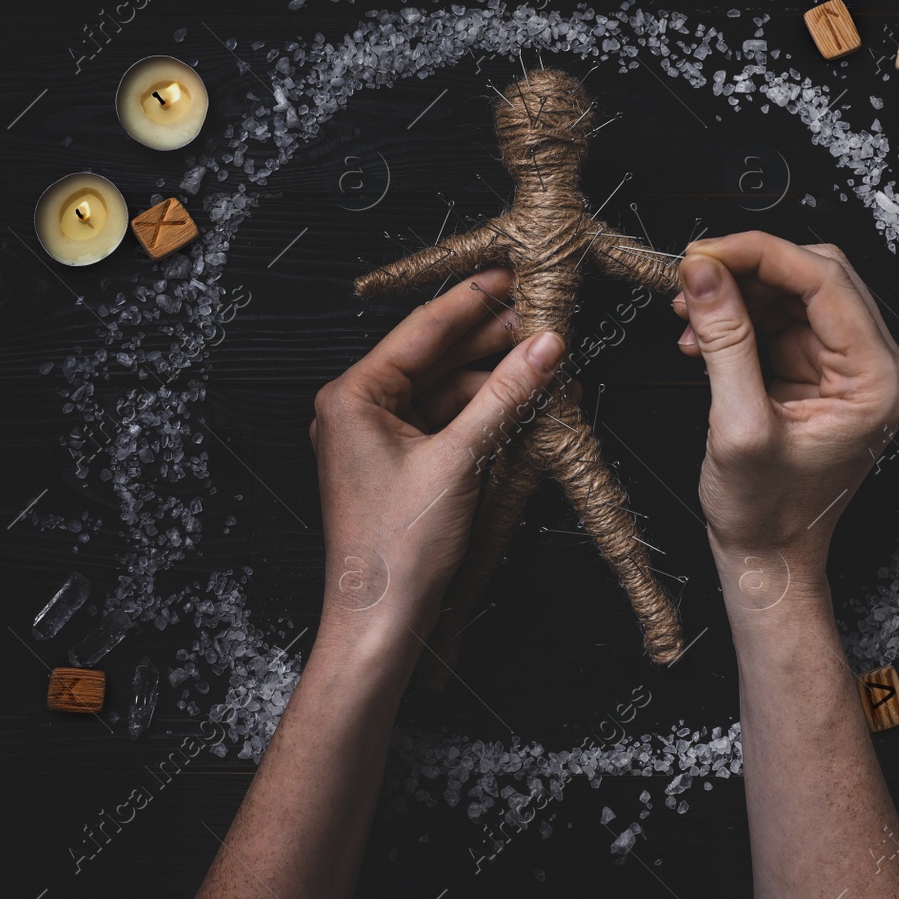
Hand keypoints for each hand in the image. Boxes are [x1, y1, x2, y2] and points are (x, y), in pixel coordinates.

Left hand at [308, 269, 563, 639]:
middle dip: (491, 342)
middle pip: (435, 358)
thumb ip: (505, 395)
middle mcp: (357, 410)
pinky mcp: (399, 464)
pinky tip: (524, 405)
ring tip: (546, 366)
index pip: (422, 329)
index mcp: (352, 395)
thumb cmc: (398, 549)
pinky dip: (484, 415)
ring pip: (445, 391)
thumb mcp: (460, 460)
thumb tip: (545, 346)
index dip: (474, 300)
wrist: (381, 621)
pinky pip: (446, 423)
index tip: (514, 276)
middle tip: (543, 319)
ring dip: (495, 381)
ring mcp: (377, 438)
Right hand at [672, 233, 898, 599]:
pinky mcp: (824, 371)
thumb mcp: (738, 425)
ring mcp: (852, 367)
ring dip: (739, 293)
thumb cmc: (766, 512)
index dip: (759, 253)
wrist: (770, 556)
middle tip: (692, 275)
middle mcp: (877, 367)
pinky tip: (704, 335)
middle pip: (815, 275)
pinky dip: (741, 317)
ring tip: (690, 314)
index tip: (704, 251)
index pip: (824, 279)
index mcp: (876, 380)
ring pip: (796, 291)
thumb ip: (725, 340)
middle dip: (747, 269)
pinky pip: (784, 318)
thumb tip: (705, 271)